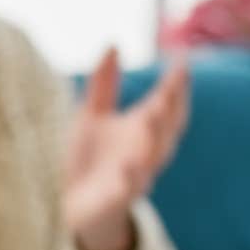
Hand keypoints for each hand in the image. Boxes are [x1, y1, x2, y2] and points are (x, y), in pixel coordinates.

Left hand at [64, 48, 189, 249]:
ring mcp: (133, 177)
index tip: (181, 62)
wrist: (68, 206)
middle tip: (175, 82)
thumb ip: (104, 84)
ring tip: (155, 113)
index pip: (166, 104)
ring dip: (156, 136)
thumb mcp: (92, 116)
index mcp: (141, 130)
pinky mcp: (115, 199)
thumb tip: (114, 43)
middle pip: (166, 128)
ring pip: (152, 157)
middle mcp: (144, 152)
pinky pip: (127, 189)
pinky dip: (130, 178)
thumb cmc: (85, 160)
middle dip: (172, 106)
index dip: (175, 85)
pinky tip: (129, 164)